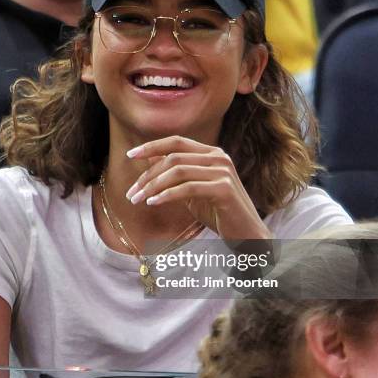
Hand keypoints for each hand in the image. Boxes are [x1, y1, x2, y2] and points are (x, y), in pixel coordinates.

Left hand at [126, 136, 270, 239]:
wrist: (246, 236)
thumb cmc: (217, 213)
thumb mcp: (191, 191)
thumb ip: (175, 175)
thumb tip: (149, 159)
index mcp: (211, 153)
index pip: (176, 142)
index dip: (152, 146)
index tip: (130, 155)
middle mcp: (219, 157)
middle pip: (173, 158)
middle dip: (147, 175)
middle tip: (131, 193)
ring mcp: (223, 172)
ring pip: (178, 172)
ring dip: (152, 186)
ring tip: (137, 200)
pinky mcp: (224, 189)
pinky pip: (187, 188)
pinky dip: (166, 195)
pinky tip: (153, 203)